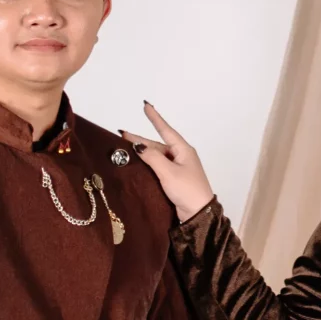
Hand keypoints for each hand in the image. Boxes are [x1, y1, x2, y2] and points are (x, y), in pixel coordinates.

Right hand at [120, 104, 214, 222]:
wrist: (198, 214)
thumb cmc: (187, 190)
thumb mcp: (168, 172)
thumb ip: (152, 157)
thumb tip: (138, 146)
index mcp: (183, 150)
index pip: (165, 130)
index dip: (155, 118)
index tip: (145, 105)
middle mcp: (180, 156)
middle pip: (157, 144)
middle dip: (140, 140)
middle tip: (121, 135)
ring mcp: (177, 168)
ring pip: (156, 156)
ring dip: (142, 153)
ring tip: (125, 149)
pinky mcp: (174, 179)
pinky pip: (158, 167)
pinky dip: (146, 164)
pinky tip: (136, 164)